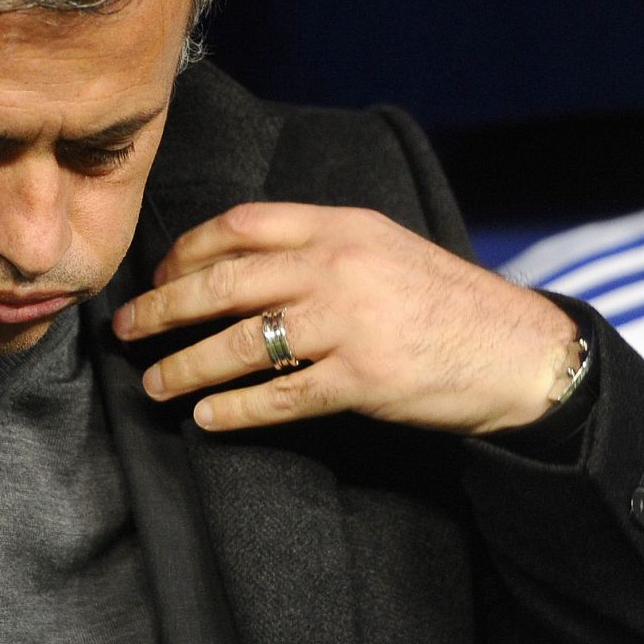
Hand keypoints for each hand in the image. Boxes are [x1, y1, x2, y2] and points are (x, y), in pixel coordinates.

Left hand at [111, 202, 579, 435]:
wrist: (518, 349)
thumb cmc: (441, 298)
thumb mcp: (380, 246)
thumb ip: (315, 245)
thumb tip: (232, 263)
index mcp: (338, 225)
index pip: (239, 225)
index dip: (186, 251)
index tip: (158, 274)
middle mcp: (336, 266)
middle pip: (223, 284)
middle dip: (162, 308)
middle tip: (125, 329)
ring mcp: (348, 323)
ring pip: (239, 344)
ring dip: (185, 367)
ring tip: (154, 383)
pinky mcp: (361, 379)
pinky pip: (278, 396)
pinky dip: (234, 410)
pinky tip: (206, 418)